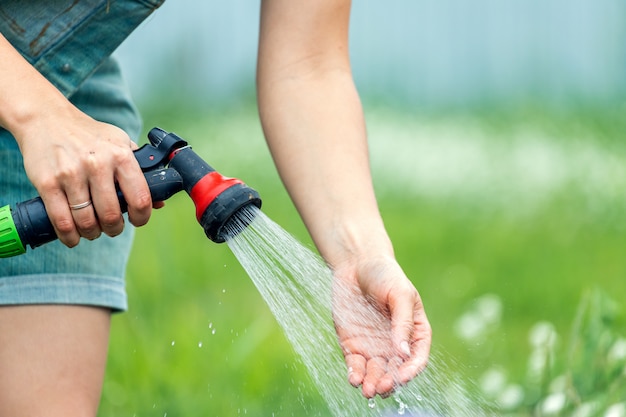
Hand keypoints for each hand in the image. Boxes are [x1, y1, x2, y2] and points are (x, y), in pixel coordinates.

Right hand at [15, 110, 151, 246]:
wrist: (47, 119)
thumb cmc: (89, 135)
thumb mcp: (120, 143)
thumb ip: (140, 170)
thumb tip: (159, 203)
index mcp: (121, 156)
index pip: (140, 198)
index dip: (141, 217)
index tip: (137, 220)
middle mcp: (97, 164)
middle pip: (111, 215)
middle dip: (114, 229)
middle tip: (112, 228)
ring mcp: (71, 174)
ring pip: (87, 221)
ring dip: (92, 233)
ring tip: (93, 231)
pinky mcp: (48, 183)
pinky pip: (62, 220)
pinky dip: (69, 236)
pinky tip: (73, 237)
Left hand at [332, 255, 430, 397]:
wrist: (356, 264)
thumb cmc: (385, 274)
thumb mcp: (401, 294)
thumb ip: (403, 323)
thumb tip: (402, 352)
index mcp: (414, 332)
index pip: (417, 358)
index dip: (410, 370)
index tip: (401, 377)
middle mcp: (395, 344)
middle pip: (395, 371)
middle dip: (389, 382)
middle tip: (381, 387)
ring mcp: (374, 346)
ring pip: (376, 373)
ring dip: (372, 384)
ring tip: (368, 390)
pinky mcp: (353, 345)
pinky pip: (356, 365)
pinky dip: (355, 374)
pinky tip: (354, 379)